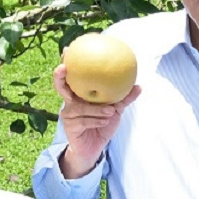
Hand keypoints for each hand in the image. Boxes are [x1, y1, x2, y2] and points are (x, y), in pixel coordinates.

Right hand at [53, 62, 140, 178]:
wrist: (95, 148)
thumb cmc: (102, 125)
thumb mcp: (115, 110)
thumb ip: (124, 98)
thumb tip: (139, 86)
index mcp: (79, 95)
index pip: (71, 77)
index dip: (67, 63)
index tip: (68, 49)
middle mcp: (70, 102)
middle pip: (60, 86)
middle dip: (59, 76)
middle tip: (63, 67)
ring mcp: (68, 114)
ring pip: (80, 107)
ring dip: (97, 109)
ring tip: (111, 110)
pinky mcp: (70, 127)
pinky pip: (84, 120)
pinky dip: (97, 120)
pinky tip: (106, 120)